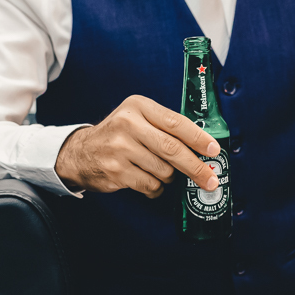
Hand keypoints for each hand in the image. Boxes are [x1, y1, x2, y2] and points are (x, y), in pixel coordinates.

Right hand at [55, 95, 221, 198]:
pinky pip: (151, 185)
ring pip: (164, 170)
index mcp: (138, 106)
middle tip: (211, 179)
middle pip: (172, 149)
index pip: (175, 122)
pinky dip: (156, 188)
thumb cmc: (119, 136)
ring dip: (169, 177)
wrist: (80, 153)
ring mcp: (120, 149)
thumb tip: (204, 147)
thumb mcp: (138, 118)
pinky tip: (148, 180)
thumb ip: (165, 126)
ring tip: (159, 171)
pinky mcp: (116, 171)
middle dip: (196, 167)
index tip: (214, 150)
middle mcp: (128, 124)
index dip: (198, 138)